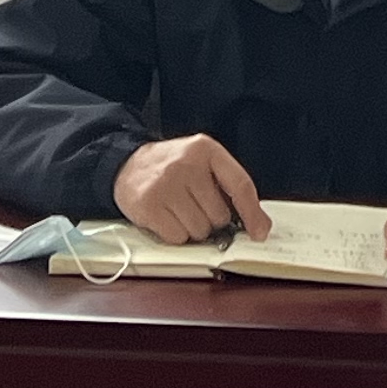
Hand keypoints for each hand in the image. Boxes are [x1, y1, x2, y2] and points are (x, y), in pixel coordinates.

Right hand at [114, 134, 270, 246]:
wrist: (126, 163)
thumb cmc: (171, 167)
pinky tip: (165, 216)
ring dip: (192, 228)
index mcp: (206, 149)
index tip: (260, 232)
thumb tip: (257, 224)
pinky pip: (177, 238)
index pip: (240, 185)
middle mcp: (186, 164)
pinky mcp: (148, 205)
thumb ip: (227, 186)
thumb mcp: (202, 162)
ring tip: (178, 209)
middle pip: (219, 216)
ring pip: (199, 231)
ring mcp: (165, 184)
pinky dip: (174, 234)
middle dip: (210, 219)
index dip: (253, 213)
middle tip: (194, 205)